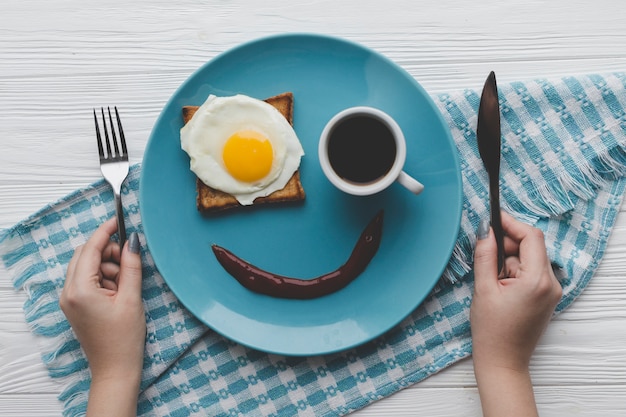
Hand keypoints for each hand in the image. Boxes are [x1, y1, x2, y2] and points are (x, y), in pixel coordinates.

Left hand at [60, 218, 144, 416]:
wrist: (115, 368)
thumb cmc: (124, 337)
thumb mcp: (132, 298)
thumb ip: (131, 265)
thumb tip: (132, 240)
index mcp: (80, 289)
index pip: (91, 249)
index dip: (105, 231)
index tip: (118, 219)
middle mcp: (68, 292)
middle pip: (85, 254)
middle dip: (107, 251)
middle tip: (128, 258)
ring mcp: (69, 299)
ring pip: (86, 266)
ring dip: (106, 265)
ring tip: (125, 283)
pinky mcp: (74, 305)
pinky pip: (86, 279)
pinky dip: (102, 277)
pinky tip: (117, 290)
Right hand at [470, 212, 561, 416]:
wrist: (503, 360)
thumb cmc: (491, 329)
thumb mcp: (483, 288)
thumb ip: (485, 254)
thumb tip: (485, 229)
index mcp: (537, 280)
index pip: (531, 237)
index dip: (511, 223)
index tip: (493, 216)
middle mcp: (551, 283)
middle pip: (530, 246)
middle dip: (507, 244)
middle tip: (484, 252)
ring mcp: (551, 290)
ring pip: (528, 258)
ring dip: (508, 260)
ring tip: (491, 281)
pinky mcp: (546, 296)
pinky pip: (531, 271)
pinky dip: (514, 271)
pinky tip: (500, 286)